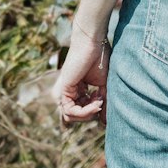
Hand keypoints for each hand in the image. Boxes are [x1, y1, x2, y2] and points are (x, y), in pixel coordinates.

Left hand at [52, 0, 121, 128]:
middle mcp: (70, 93)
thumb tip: (105, 123)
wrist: (93, 43)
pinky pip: (70, 111)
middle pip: (76, 116)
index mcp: (79, 91)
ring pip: (71, 117)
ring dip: (88, 115)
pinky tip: (95, 103)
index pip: (82, 111)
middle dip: (92, 114)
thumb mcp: (104, 85)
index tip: (105, 100)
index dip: (95, 111)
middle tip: (102, 101)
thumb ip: (103, 103)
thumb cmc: (100, 59)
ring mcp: (65, 92)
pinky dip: (84, 112)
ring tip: (98, 103)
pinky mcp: (63, 90)